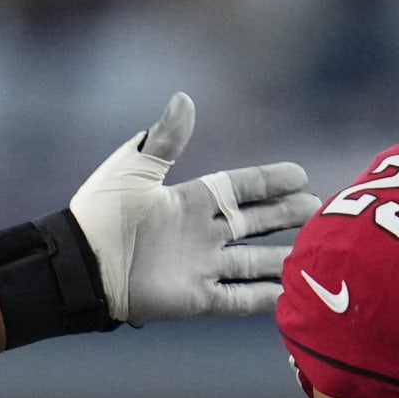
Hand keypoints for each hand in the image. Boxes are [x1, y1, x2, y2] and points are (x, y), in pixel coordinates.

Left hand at [68, 92, 320, 323]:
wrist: (80, 266)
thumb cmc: (102, 215)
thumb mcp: (134, 170)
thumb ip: (165, 140)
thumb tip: (185, 99)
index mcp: (191, 202)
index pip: (241, 189)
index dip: (270, 182)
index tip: (300, 175)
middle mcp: (203, 234)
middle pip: (256, 223)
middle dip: (287, 215)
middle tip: (318, 209)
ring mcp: (203, 267)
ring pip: (255, 261)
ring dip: (283, 258)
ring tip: (314, 253)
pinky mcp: (198, 298)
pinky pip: (240, 298)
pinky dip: (265, 298)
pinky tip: (291, 294)